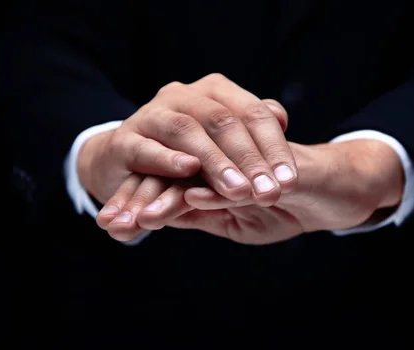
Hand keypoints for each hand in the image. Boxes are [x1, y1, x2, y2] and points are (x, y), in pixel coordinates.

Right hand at [80, 73, 297, 239]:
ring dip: (215, 162)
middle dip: (249, 159)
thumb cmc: (185, 156)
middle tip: (268, 192)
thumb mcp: (221, 144)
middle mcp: (183, 95)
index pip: (253, 113)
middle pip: (223, 120)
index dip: (274, 147)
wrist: (125, 162)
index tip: (289, 182)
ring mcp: (151, 114)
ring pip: (187, 130)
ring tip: (238, 191)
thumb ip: (247, 131)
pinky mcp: (124, 140)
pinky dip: (167, 159)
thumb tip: (281, 118)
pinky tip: (188, 171)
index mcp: (214, 92)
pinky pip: (146, 147)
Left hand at [125, 139, 403, 243]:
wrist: (340, 193)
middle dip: (142, 199)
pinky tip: (194, 198)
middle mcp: (226, 154)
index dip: (139, 204)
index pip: (169, 184)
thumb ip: (202, 215)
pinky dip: (217, 189)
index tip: (113, 228)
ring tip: (143, 219)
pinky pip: (243, 175)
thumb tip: (162, 217)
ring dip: (170, 196)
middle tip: (115, 225)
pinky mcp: (279, 160)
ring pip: (201, 172)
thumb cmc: (287, 207)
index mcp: (213, 170)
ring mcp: (252, 154)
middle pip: (175, 173)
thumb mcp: (237, 221)